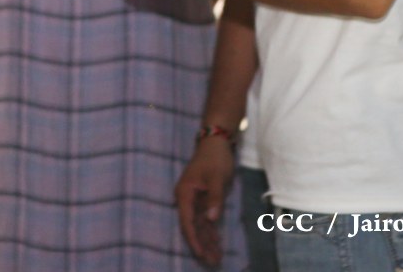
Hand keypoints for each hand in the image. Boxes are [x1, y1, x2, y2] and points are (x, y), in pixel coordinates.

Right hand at [176, 137, 235, 265]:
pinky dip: (211, 231)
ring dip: (207, 240)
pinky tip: (217, 244)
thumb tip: (211, 220)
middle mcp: (187, 198)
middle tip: (211, 262)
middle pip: (192, 226)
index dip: (193, 239)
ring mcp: (195, 199)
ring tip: (215, 258)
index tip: (200, 254)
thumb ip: (214, 199)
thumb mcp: (217, 178)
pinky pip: (206, 219)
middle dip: (201, 244)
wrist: (216, 142)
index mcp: (185, 193)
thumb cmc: (215, 158)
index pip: (187, 221)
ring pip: (199, 225)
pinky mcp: (204, 199)